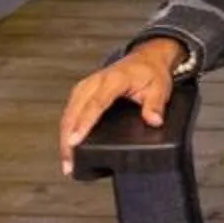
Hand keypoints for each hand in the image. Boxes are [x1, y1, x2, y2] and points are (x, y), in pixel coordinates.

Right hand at [58, 37, 186, 174]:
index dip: (83, 124)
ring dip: (64, 136)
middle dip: (67, 138)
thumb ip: (156, 105)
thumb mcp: (159, 88)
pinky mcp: (82, 92)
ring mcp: (86, 86)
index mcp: (113, 80)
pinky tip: (68, 145)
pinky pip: (70, 111)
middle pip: (74, 111)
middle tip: (69, 163)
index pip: (95, 104)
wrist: (146, 59)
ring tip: (67, 161)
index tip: (74, 141)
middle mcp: (95, 82)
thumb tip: (154, 121)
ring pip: (69, 113)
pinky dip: (67, 128)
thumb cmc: (150, 73)